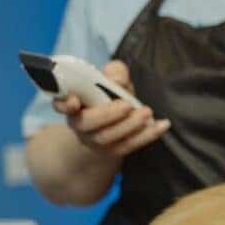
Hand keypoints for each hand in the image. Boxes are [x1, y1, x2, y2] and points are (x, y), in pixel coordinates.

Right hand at [52, 60, 170, 156]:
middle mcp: (80, 124)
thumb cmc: (107, 97)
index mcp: (73, 105)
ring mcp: (96, 141)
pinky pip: (131, 145)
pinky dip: (148, 135)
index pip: (60, 104)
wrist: (111, 126)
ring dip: (130, 125)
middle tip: (128, 104)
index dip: (64, 104)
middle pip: (88, 123)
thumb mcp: (110, 81)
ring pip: (109, 137)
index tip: (73, 101)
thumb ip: (113, 73)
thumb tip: (117, 78)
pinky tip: (163, 125)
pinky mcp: (114, 151)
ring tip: (147, 113)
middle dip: (108, 114)